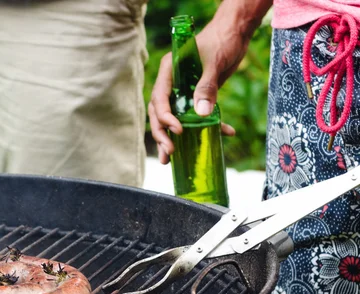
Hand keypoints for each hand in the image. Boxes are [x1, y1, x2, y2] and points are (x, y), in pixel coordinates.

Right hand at [149, 14, 251, 164]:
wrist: (236, 32)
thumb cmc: (223, 40)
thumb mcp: (215, 63)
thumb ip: (207, 87)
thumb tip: (202, 114)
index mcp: (169, 71)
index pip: (159, 98)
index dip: (164, 117)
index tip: (177, 130)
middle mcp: (172, 82)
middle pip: (159, 112)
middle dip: (162, 134)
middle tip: (169, 152)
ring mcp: (182, 90)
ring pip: (172, 118)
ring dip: (172, 138)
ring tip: (171, 159)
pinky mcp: (196, 95)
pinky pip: (194, 115)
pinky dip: (206, 126)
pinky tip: (222, 135)